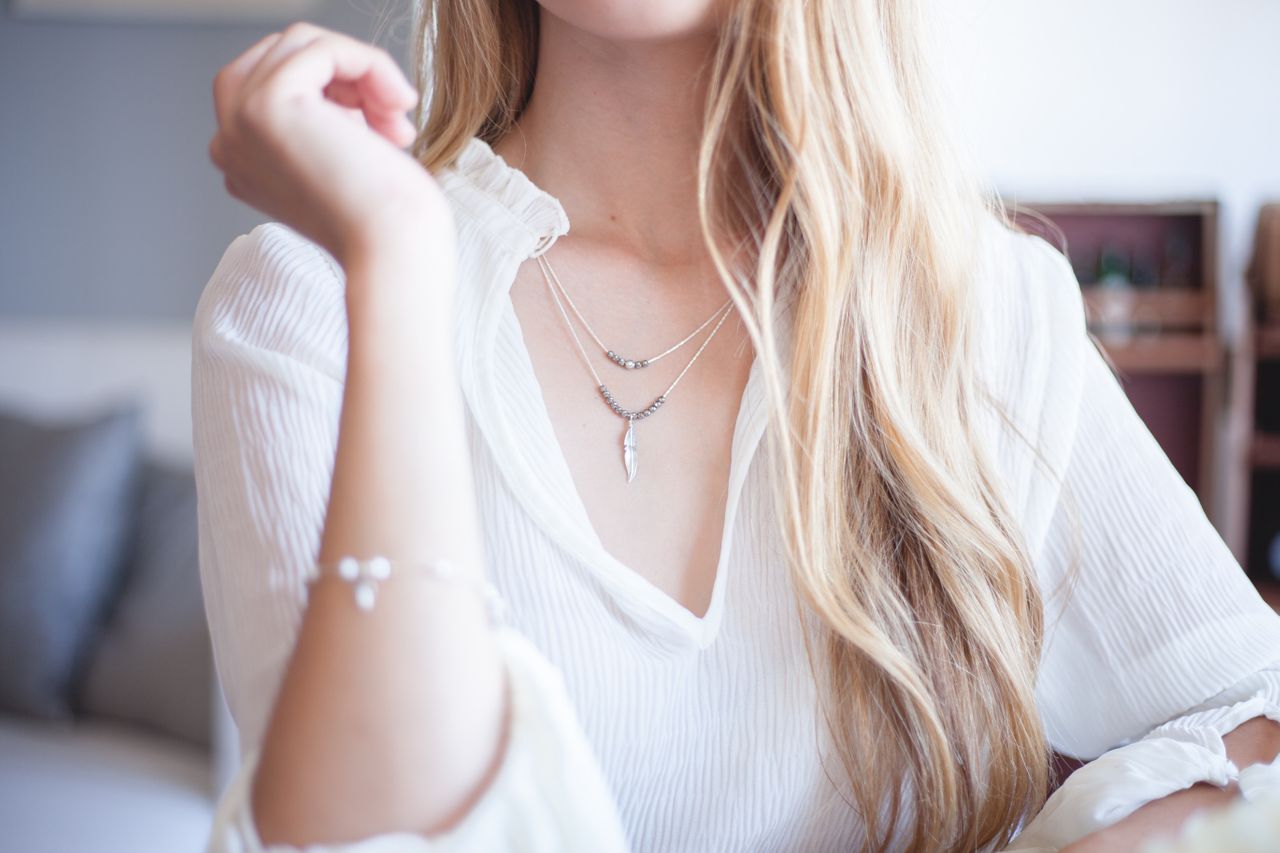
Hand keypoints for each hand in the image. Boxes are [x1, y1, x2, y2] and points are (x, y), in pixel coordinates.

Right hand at [208, 21, 453, 269]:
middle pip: (285, 55)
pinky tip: (398, 103)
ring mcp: (239, 121)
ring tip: (397, 118)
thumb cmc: (387, 220)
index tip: (380, 127)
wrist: (393, 251)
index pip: (277, 82)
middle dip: (348, 75)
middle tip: (393, 120)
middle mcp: (230, 142)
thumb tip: (342, 69)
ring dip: (366, 71)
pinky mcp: (266, 103)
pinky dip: (372, 65)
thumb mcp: (343, 158)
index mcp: (243, 161)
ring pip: (305, 44)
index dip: (337, 90)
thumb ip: (325, 118)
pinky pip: (324, 48)